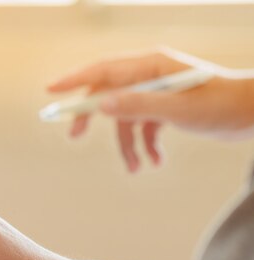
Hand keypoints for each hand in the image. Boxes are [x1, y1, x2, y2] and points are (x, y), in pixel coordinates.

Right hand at [48, 47, 253, 171]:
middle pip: (107, 94)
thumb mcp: (177, 107)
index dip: (75, 80)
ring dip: (128, 146)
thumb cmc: (220, 104)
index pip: (103, 71)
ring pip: (126, 119)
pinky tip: (155, 162)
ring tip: (137, 168)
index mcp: (150, 66)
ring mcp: (156, 93)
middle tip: (75, 136)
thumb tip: (100, 105)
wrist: (251, 115)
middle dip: (93, 118)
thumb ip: (137, 105)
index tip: (51, 91)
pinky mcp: (164, 109)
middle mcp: (149, 76)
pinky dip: (146, 147)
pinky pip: (143, 128)